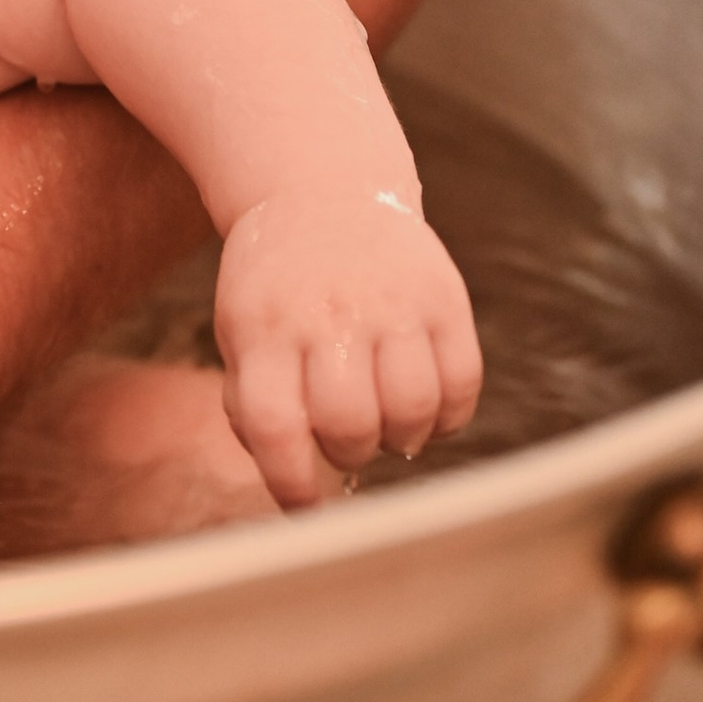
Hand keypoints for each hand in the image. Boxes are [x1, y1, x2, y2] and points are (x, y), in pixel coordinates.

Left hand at [212, 191, 481, 503]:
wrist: (321, 193)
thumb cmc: (276, 288)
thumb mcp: (240, 333)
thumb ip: (254, 403)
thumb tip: (292, 474)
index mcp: (264, 329)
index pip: (274, 425)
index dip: (291, 483)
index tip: (306, 508)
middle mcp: (328, 315)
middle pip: (350, 423)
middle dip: (349, 454)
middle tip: (347, 442)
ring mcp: (390, 304)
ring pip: (412, 409)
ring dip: (400, 440)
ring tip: (386, 427)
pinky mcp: (443, 296)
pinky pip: (462, 381)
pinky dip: (449, 417)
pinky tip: (426, 411)